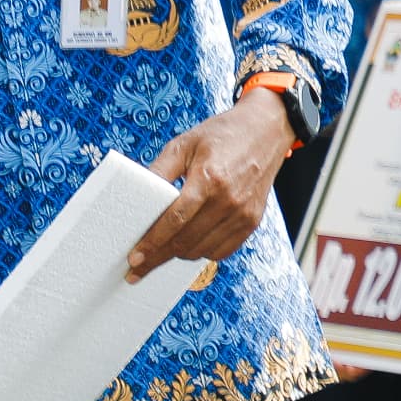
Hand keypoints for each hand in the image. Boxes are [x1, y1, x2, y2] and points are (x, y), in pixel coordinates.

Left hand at [127, 94, 294, 280]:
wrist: (266, 131)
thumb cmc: (223, 135)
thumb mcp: (184, 144)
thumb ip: (159, 171)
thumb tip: (135, 198)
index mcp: (209, 179)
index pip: (175, 221)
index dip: (152, 243)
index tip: (134, 259)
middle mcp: (229, 200)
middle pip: (186, 242)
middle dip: (158, 258)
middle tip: (137, 269)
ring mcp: (243, 214)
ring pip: (202, 251)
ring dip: (178, 256)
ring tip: (161, 255)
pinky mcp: (252, 221)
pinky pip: (223, 251)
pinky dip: (202, 253)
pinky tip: (189, 247)